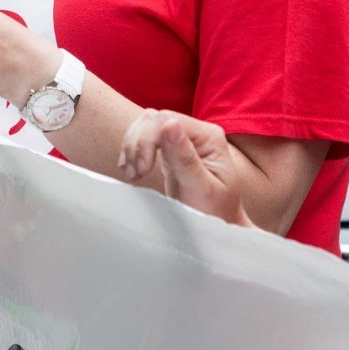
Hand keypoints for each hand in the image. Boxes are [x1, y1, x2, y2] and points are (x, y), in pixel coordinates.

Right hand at [118, 110, 251, 226]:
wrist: (216, 230)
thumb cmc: (214, 213)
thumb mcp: (201, 189)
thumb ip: (186, 158)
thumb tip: (169, 124)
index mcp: (209, 136)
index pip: (168, 120)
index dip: (148, 140)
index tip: (143, 170)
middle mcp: (196, 133)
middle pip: (154, 119)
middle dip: (137, 144)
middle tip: (136, 174)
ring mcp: (182, 140)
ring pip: (145, 126)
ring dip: (132, 147)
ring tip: (133, 174)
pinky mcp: (170, 151)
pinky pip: (145, 139)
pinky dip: (133, 151)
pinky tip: (132, 169)